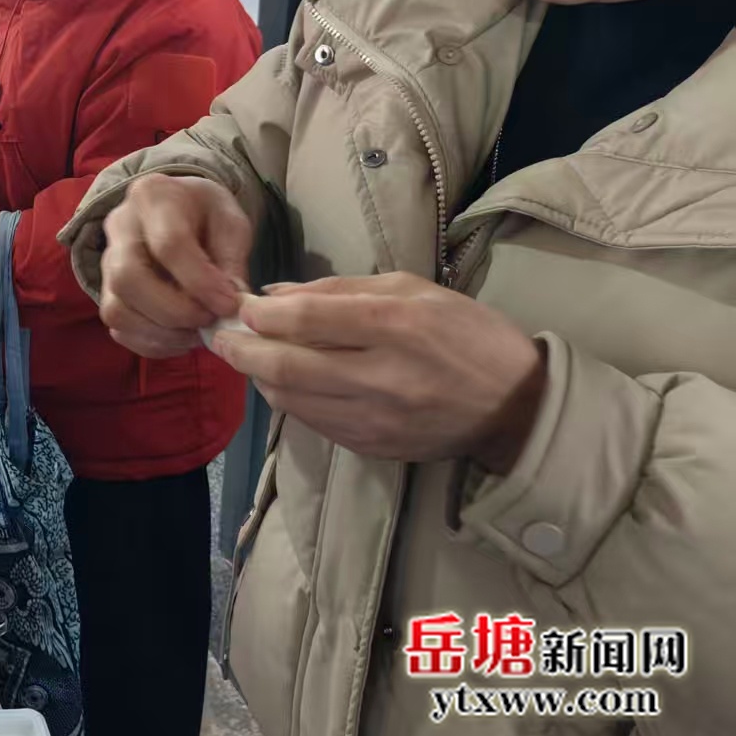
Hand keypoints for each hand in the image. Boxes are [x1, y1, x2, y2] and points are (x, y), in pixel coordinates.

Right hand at [98, 174, 252, 357]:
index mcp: (153, 197)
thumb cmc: (206, 214)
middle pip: (129, 277)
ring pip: (117, 308)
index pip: (169, 245)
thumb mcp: (230, 221)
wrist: (177, 210)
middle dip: (174, 311)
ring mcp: (107, 261)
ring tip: (197, 333)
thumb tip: (230, 303)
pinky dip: (150, 343)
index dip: (200, 282)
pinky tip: (180, 338)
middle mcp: (119, 227)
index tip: (229, 305)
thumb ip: (232, 259)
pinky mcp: (106, 291)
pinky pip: (118, 327)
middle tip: (209, 320)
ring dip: (162, 333)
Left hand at [211, 274, 547, 469]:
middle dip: (242, 350)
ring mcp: (377, 418)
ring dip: (259, 378)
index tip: (241, 307)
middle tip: (219, 337)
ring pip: (292, 401)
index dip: (261, 314)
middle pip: (287, 366)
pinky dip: (288, 402)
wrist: (516, 405)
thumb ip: (337, 290)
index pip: (306, 320)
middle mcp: (383, 375)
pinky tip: (281, 384)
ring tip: (246, 357)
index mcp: (396, 324)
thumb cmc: (463, 331)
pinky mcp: (374, 447)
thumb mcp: (409, 289)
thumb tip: (273, 296)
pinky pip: (313, 423)